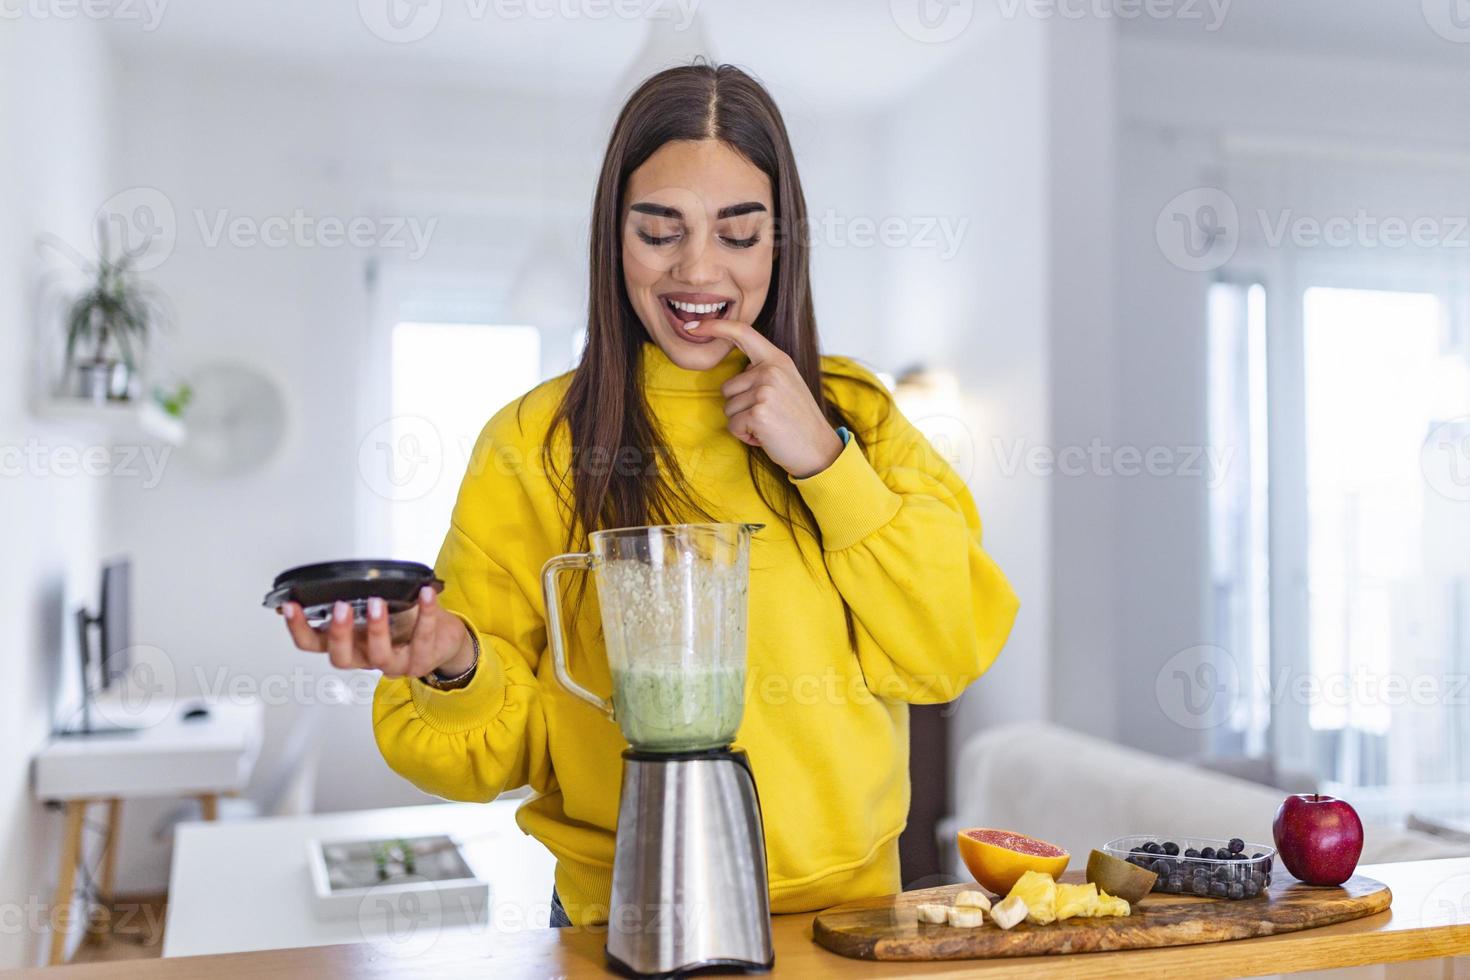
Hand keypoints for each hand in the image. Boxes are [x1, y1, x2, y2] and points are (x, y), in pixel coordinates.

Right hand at [279, 587, 475, 679]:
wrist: (443, 641)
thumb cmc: (404, 623)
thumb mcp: (372, 611)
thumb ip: (351, 601)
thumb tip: (324, 580)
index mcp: (349, 645)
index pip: (313, 644)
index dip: (298, 628)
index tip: (290, 606)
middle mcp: (366, 658)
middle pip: (341, 658)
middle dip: (338, 633)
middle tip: (340, 607)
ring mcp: (394, 663)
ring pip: (379, 655)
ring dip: (376, 628)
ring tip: (377, 602)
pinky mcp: (422, 659)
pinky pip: (423, 636)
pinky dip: (425, 612)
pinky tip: (425, 593)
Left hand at [686, 318, 843, 478]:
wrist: (819, 449)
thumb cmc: (798, 421)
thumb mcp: (786, 385)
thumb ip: (763, 372)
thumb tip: (737, 373)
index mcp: (778, 359)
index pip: (742, 332)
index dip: (715, 326)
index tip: (692, 326)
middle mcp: (771, 370)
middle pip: (728, 387)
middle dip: (741, 407)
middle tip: (768, 416)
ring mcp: (765, 390)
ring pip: (728, 408)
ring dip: (743, 423)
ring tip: (768, 426)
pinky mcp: (758, 413)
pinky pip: (733, 425)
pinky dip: (745, 435)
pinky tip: (765, 436)